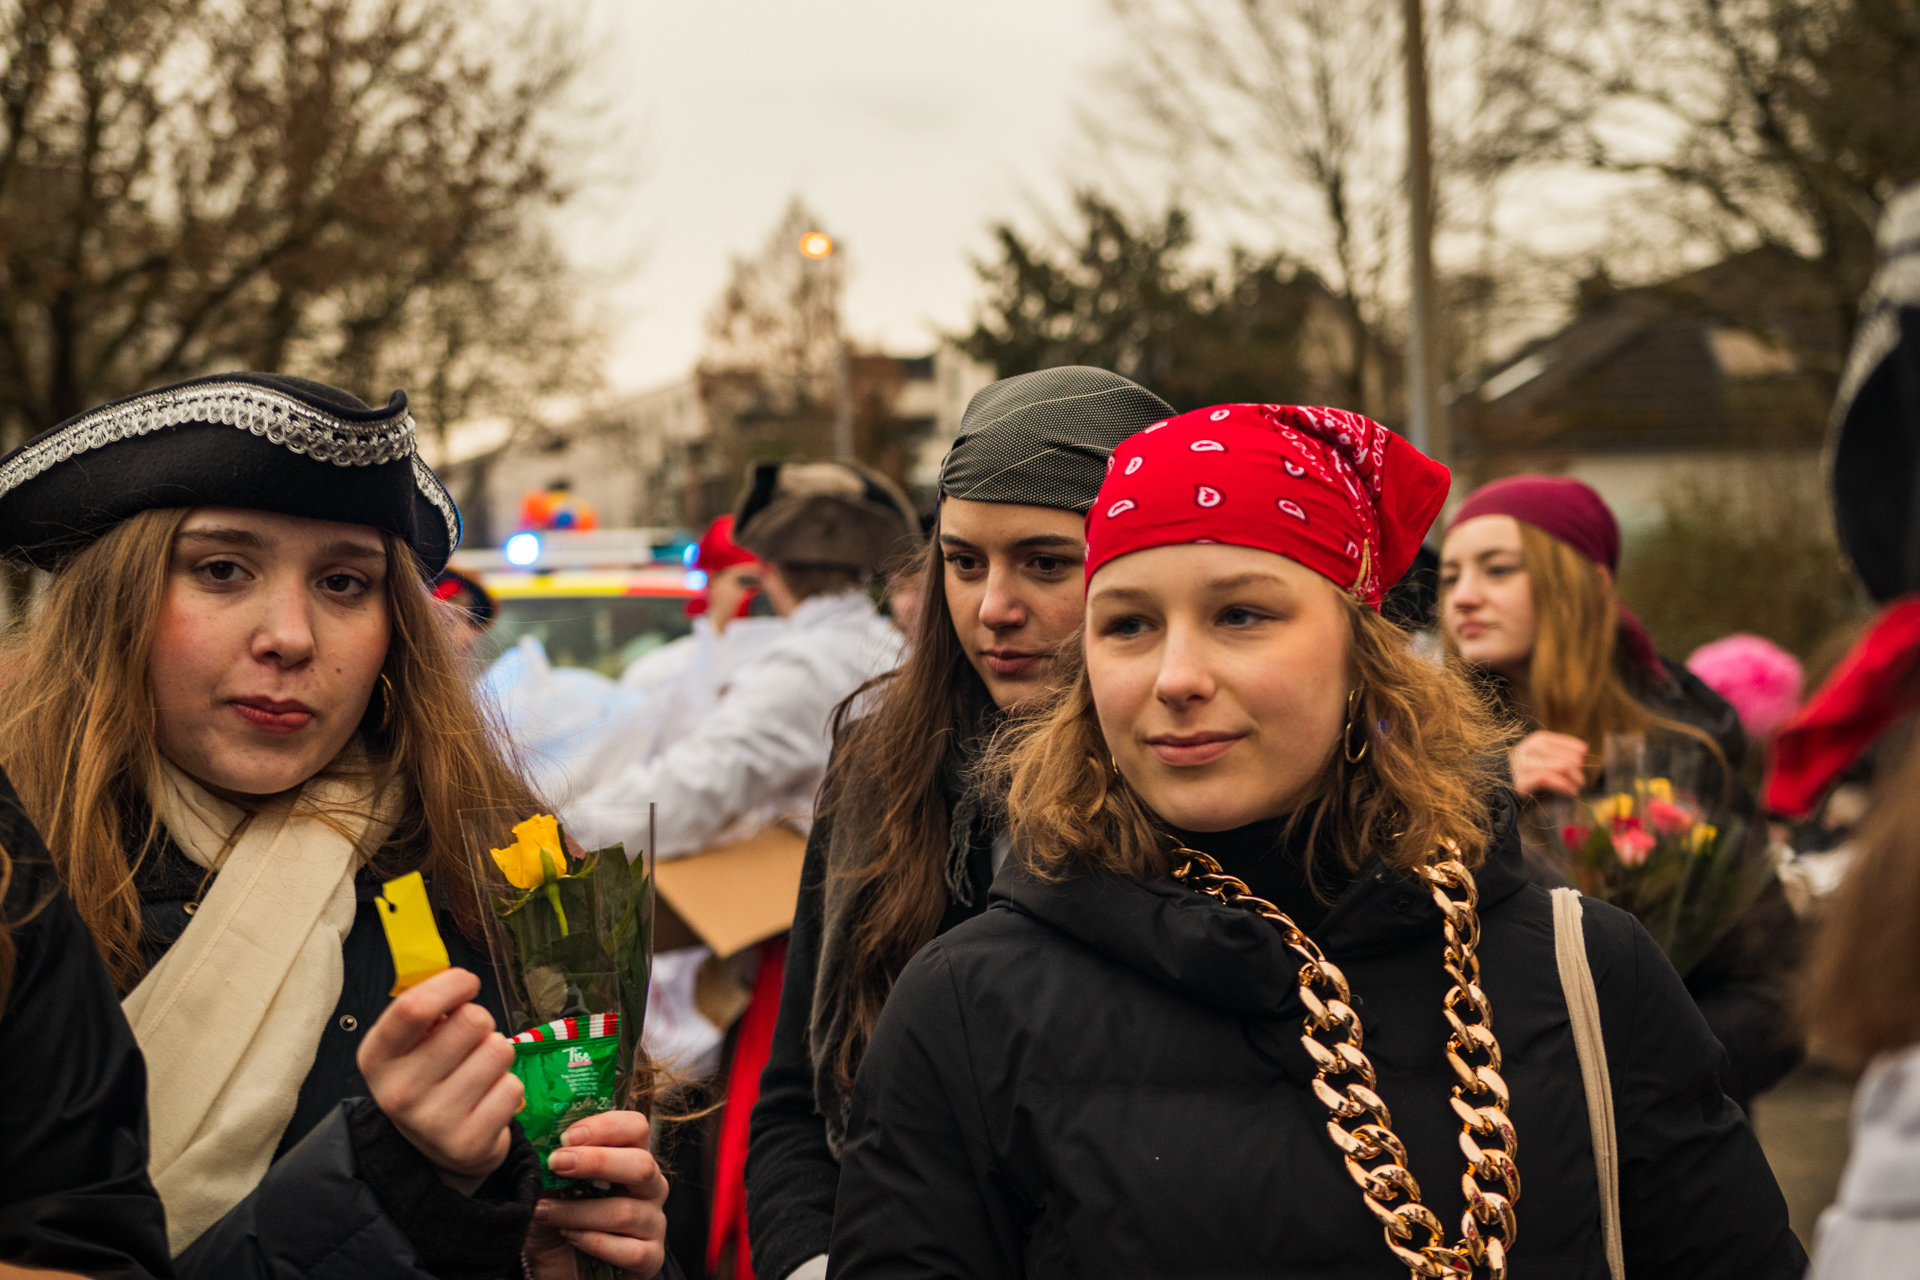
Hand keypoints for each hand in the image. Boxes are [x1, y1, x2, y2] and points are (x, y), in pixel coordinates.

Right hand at [357, 967, 521, 1191]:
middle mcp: (399, 1092)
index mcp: (377, 1058)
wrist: (433, 1151)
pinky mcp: (469, 1143)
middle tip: (469, 1043)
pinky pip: (512, 1086)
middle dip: (480, 1022)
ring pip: (498, 1050)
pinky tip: (486, 1100)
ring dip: (496, 1054)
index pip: (413, 1007)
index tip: (467, 983)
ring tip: (477, 1072)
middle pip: (472, 1021)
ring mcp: (433, 1121)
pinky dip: (507, 1087)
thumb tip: (461, 982)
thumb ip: (427, 1008)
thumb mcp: (408, 1044)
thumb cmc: (427, 1077)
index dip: (452, 985)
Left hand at [524, 1111, 669, 1279]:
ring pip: (625, 1211)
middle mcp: (650, 1187)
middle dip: (597, 1161)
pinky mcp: (651, 1257)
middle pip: (641, 1164)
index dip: (605, 1127)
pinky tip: (570, 1238)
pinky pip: (630, 1250)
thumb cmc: (563, 1221)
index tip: (567, 1135)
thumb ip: (553, 1165)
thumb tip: (537, 1140)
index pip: (635, 1128)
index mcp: (631, 1158)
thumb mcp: (552, 1189)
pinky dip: (594, 1243)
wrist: (567, 1270)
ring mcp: (654, 1223)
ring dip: (578, 1211)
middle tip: (556, 1162)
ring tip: (545, 1212)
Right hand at [1510, 730, 1589, 796]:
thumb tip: (1583, 750)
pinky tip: (1570, 791)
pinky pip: (1547, 778)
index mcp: (1533, 742)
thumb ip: (1558, 755)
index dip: (1571, 745)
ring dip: (1573, 778)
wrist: (1502, 795)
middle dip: (1576, 768)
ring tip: (1578, 787)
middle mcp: (1525, 750)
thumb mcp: (1543, 761)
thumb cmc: (1529, 777)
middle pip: (1560, 755)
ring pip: (1558, 766)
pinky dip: (1563, 785)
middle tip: (1581, 780)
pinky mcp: (1520, 782)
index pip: (1556, 741)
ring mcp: (1521, 765)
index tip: (1584, 752)